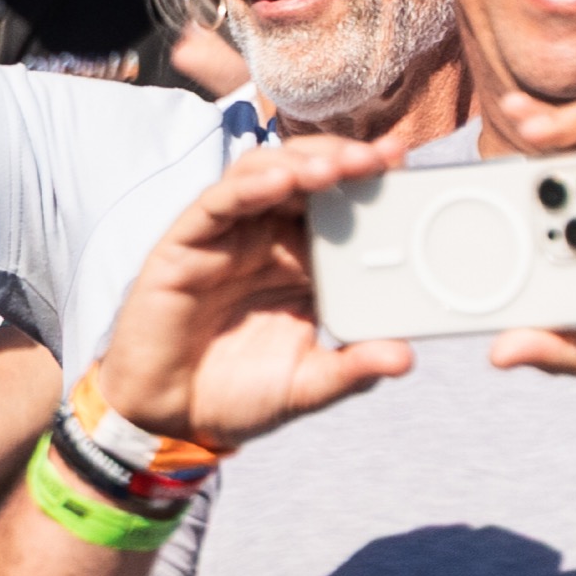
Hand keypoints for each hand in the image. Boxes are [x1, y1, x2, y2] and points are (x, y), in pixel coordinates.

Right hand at [88, 135, 418, 450]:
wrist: (169, 418)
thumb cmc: (239, 392)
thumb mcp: (308, 383)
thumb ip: (354, 369)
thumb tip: (405, 357)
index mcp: (306, 260)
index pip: (343, 204)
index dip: (372, 179)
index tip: (405, 161)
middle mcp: (268, 239)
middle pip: (308, 175)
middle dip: (345, 158)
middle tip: (381, 157)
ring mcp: (227, 238)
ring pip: (263, 174)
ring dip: (303, 163)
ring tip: (337, 167)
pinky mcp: (185, 245)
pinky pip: (218, 203)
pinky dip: (250, 186)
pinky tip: (280, 180)